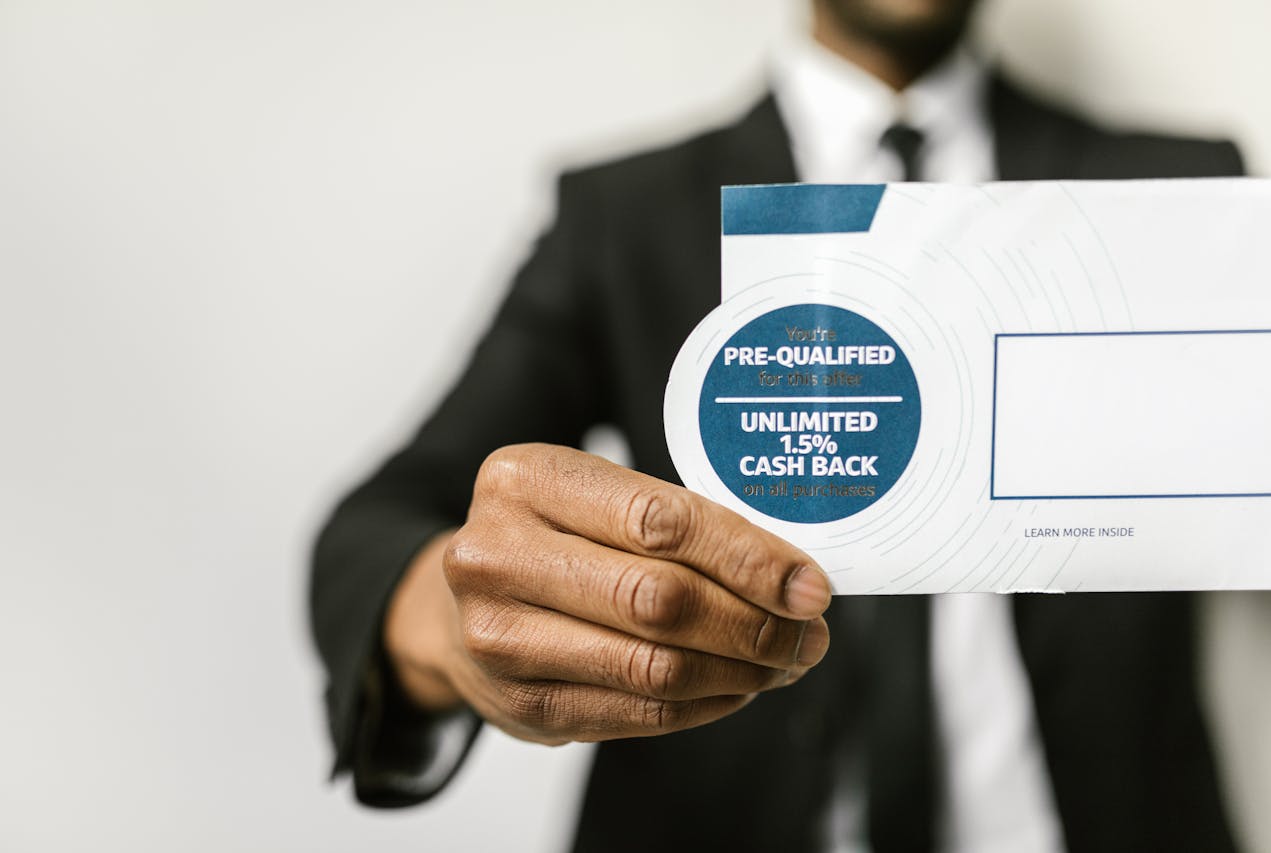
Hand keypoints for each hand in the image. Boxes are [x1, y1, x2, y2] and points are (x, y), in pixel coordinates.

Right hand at [383, 443, 831, 744]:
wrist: (453, 605)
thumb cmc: (550, 537)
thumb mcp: (594, 496)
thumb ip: (676, 521)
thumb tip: (792, 574)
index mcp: (525, 479)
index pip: (660, 521)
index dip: (749, 558)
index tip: (810, 585)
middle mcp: (497, 554)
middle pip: (660, 600)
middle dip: (754, 622)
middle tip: (809, 632)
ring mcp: (499, 637)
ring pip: (654, 667)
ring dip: (739, 670)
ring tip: (782, 660)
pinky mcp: (520, 704)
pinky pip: (639, 713)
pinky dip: (706, 704)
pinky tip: (736, 686)